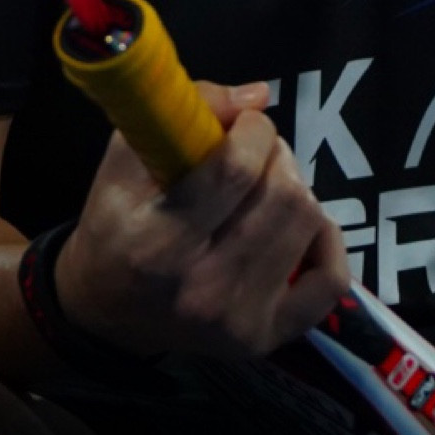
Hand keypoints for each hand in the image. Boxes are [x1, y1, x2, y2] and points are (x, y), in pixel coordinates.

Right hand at [53, 78, 349, 359]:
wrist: (105, 313)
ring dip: (296, 188)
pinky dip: (326, 242)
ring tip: (269, 184)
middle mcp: (201, 290)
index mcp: (157, 244)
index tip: (245, 122)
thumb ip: (187, 113)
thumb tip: (258, 96)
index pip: (236, 170)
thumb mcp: (127, 160)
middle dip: (276, 155)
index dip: (253, 129)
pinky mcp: (265, 338)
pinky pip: (329, 280)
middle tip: (257, 151)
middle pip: (281, 196)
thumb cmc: (115, 226)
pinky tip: (301, 227)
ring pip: (307, 224)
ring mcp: (238, 321)